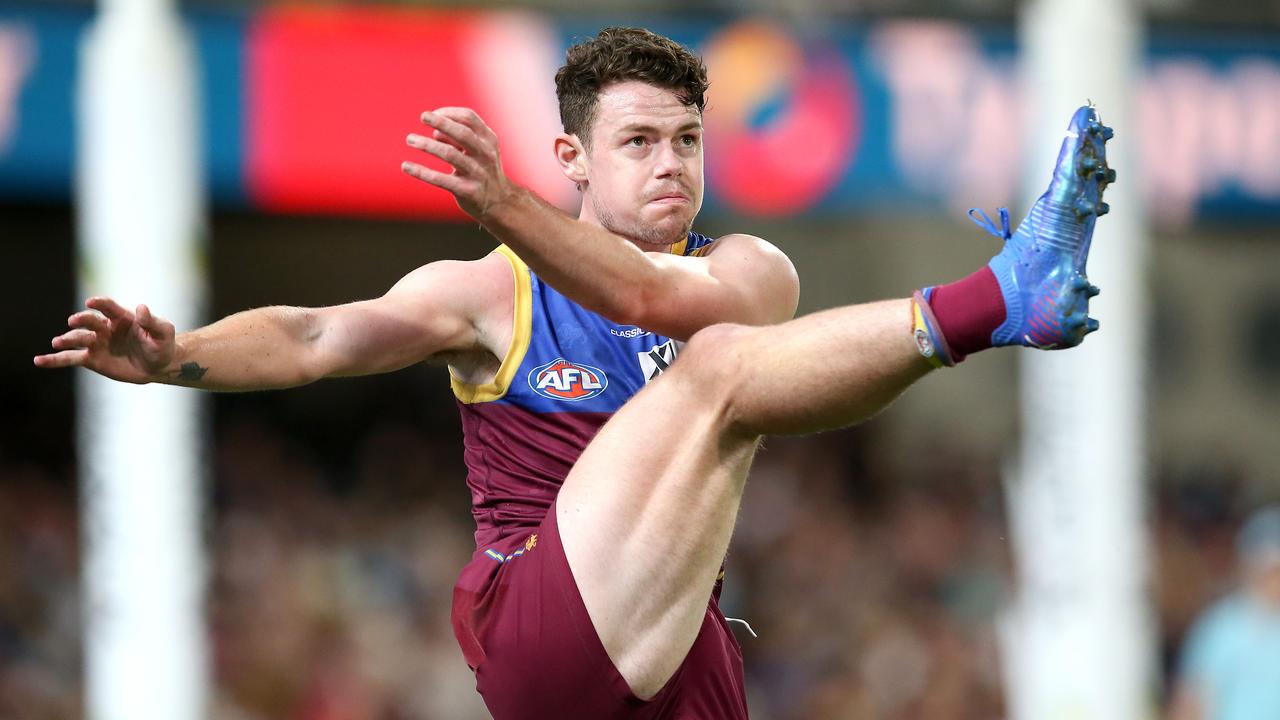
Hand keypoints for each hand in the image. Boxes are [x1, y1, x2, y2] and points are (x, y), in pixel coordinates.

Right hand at [33, 297, 175, 383]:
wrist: (157, 366)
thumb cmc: (162, 345)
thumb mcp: (163, 332)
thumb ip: (153, 321)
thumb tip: (141, 308)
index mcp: (122, 317)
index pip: (107, 306)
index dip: (99, 303)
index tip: (90, 303)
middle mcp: (105, 328)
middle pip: (89, 321)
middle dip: (81, 320)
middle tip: (74, 322)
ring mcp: (96, 343)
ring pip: (77, 339)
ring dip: (67, 339)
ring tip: (58, 342)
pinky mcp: (91, 359)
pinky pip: (70, 358)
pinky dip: (54, 360)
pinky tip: (39, 360)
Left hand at [401, 107, 515, 218]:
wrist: (499, 203)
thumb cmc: (482, 170)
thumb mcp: (477, 150)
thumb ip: (458, 139)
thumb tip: (436, 132)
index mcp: (488, 140)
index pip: (469, 118)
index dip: (450, 113)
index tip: (432, 114)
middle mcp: (485, 154)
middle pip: (463, 133)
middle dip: (442, 122)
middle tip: (423, 116)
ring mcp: (478, 173)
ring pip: (450, 154)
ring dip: (428, 145)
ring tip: (410, 139)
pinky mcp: (468, 191)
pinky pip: (441, 179)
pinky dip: (422, 172)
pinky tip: (406, 166)